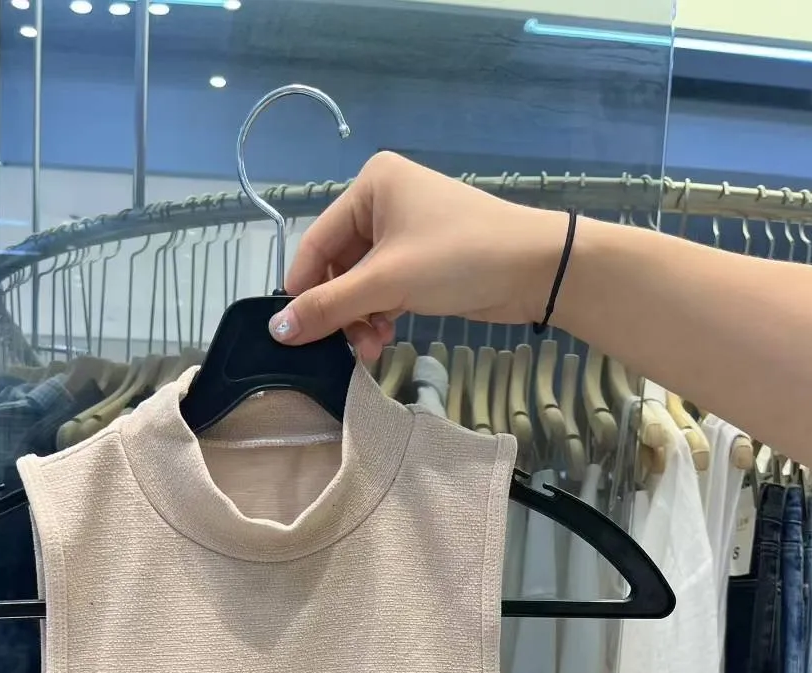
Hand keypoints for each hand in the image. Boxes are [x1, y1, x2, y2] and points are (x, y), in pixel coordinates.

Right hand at [269, 152, 568, 360]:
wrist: (535, 268)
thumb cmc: (458, 258)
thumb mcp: (387, 282)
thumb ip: (328, 306)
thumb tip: (276, 330)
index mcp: (370, 185)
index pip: (316, 243)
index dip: (304, 291)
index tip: (297, 335)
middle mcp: (383, 200)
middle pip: (337, 265)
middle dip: (341, 310)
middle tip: (348, 347)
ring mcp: (405, 230)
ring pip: (361, 282)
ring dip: (361, 318)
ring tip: (371, 348)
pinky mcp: (423, 258)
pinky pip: (385, 288)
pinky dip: (380, 313)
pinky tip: (385, 337)